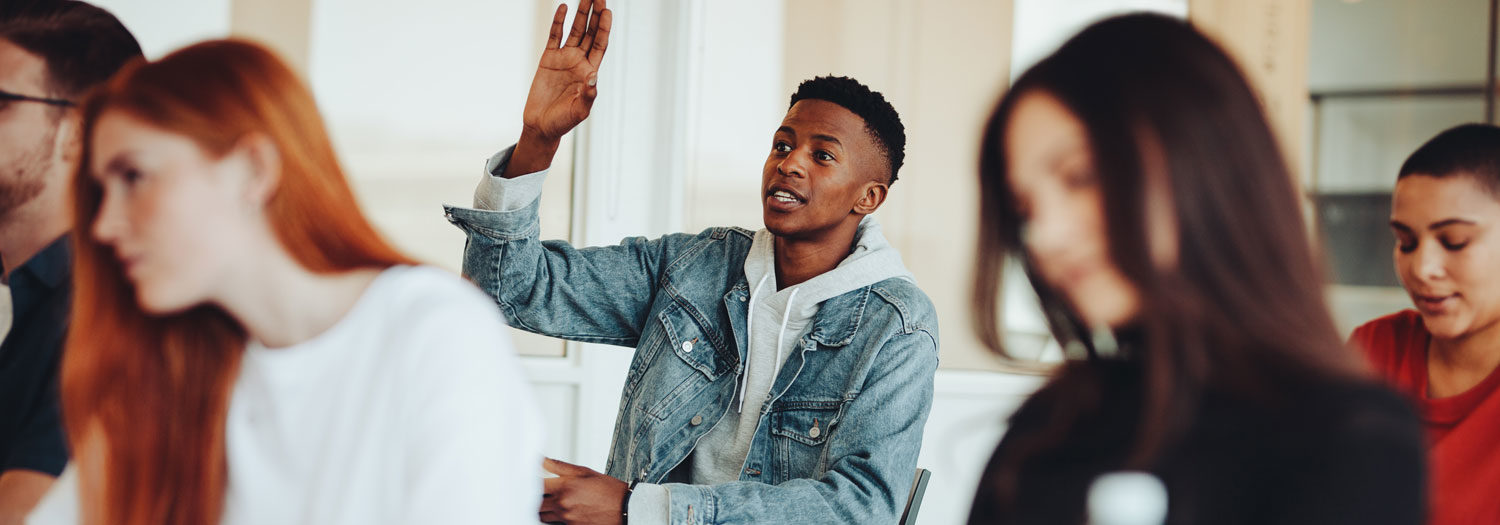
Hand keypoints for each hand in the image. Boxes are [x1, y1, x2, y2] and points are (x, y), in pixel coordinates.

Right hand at [508, 0, 611, 176]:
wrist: (540, 126)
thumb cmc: (563, 122)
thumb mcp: (578, 112)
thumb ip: (588, 96)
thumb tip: (593, 77)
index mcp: (589, 72)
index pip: (600, 45)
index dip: (604, 29)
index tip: (607, 12)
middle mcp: (579, 62)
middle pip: (590, 33)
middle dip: (595, 15)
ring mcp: (564, 59)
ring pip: (575, 31)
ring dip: (580, 15)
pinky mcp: (548, 59)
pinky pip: (554, 36)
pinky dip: (558, 22)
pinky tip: (563, 8)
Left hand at [538, 457, 627, 524]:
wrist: (625, 508)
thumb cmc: (608, 490)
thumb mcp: (584, 472)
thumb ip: (559, 466)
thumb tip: (542, 460)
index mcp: (564, 487)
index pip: (536, 485)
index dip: (530, 482)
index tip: (529, 479)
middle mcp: (562, 504)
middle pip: (536, 503)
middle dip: (535, 497)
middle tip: (540, 491)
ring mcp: (566, 518)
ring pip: (542, 516)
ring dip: (542, 509)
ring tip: (549, 502)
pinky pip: (555, 523)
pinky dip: (554, 517)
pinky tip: (562, 510)